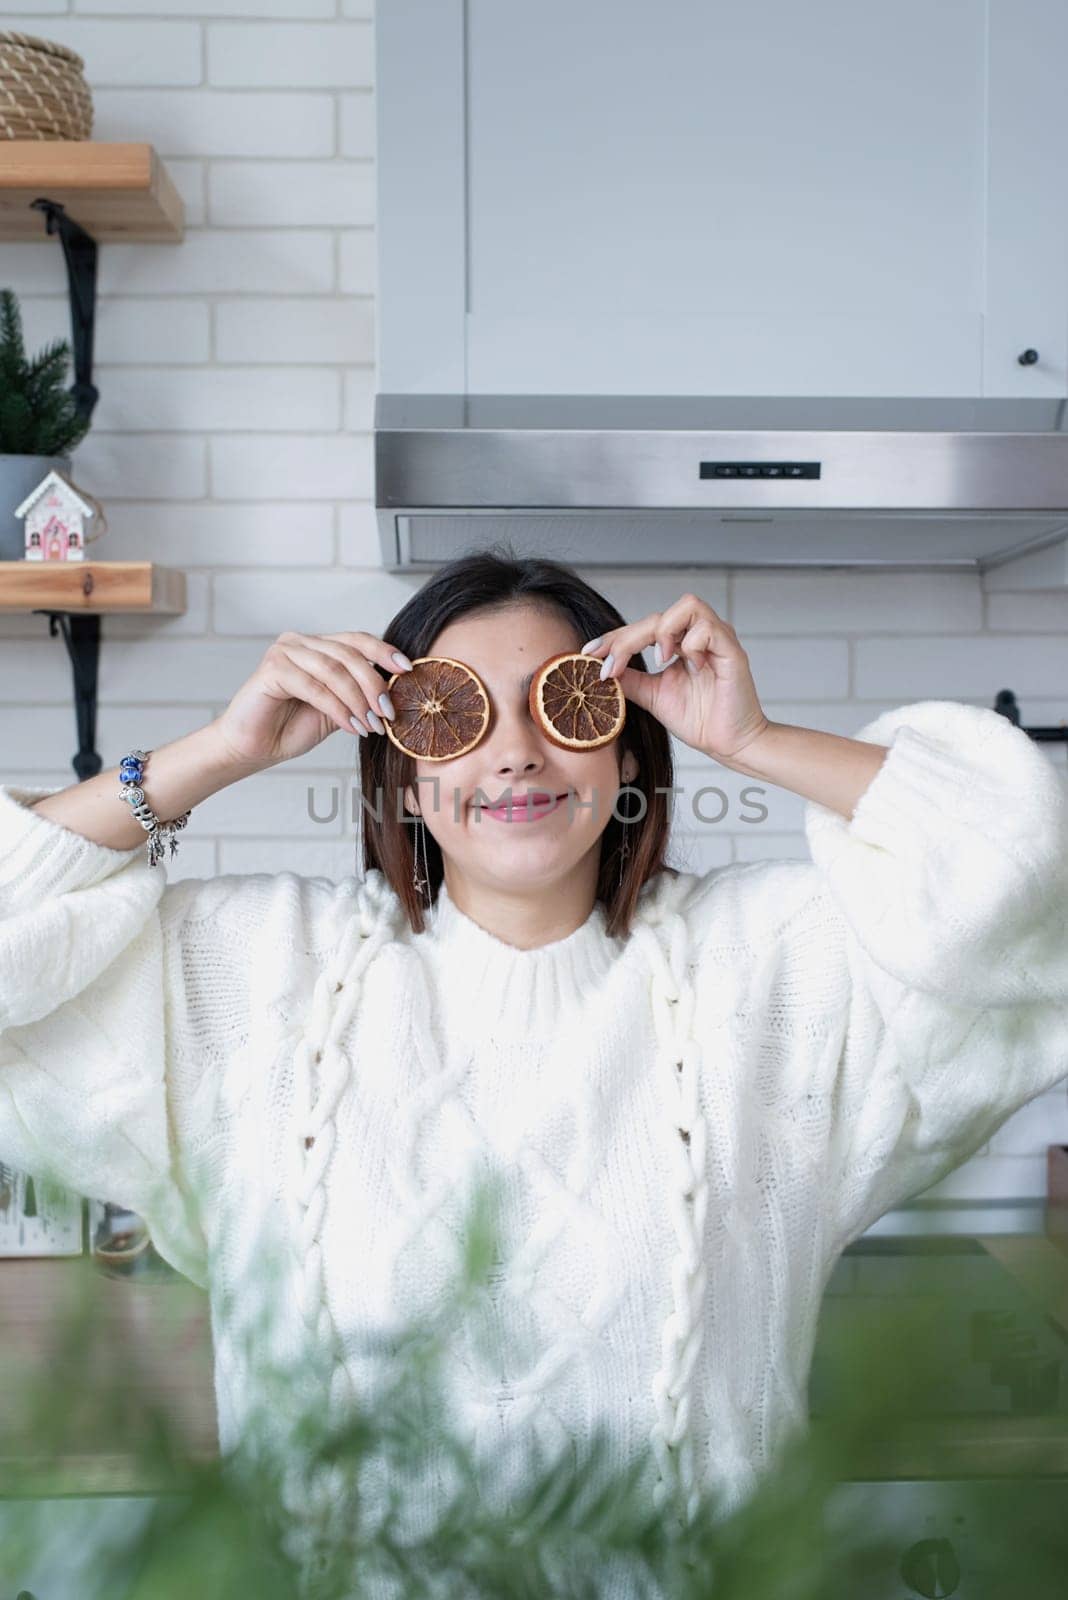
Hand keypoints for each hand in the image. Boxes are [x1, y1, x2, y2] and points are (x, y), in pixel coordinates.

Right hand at [212, 630, 412, 767]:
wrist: (253, 749)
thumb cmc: (290, 728)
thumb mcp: (337, 710)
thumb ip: (359, 695)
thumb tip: (395, 693)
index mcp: (317, 646)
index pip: (357, 640)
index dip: (384, 652)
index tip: (408, 670)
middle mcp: (300, 642)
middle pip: (349, 654)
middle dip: (374, 685)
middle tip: (388, 712)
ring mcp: (284, 651)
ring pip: (334, 670)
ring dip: (358, 700)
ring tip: (371, 725)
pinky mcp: (272, 668)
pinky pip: (315, 687)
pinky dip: (338, 709)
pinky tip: (352, 727)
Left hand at [580, 594, 769, 762]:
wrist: (728, 744)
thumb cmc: (700, 719)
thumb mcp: (652, 696)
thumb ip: (629, 679)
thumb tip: (599, 668)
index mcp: (680, 643)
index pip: (643, 627)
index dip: (614, 637)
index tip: (589, 653)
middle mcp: (699, 635)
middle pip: (658, 615)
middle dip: (627, 639)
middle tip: (611, 666)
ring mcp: (717, 639)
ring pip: (687, 605)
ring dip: (664, 632)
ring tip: (660, 661)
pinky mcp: (732, 651)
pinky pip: (708, 629)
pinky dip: (692, 645)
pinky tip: (692, 667)